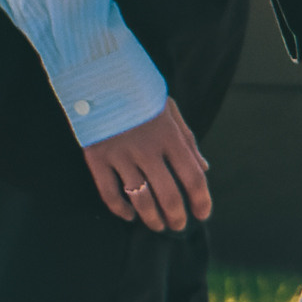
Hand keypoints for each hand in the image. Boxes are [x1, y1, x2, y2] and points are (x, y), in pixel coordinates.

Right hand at [83, 97, 211, 230]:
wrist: (99, 76)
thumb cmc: (140, 94)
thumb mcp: (170, 111)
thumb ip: (188, 141)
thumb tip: (204, 169)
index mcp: (170, 136)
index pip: (193, 178)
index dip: (202, 201)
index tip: (203, 214)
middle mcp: (147, 149)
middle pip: (169, 195)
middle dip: (177, 217)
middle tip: (178, 225)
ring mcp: (121, 155)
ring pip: (140, 200)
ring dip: (152, 218)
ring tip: (157, 225)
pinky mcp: (97, 158)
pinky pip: (110, 193)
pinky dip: (120, 209)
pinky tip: (128, 216)